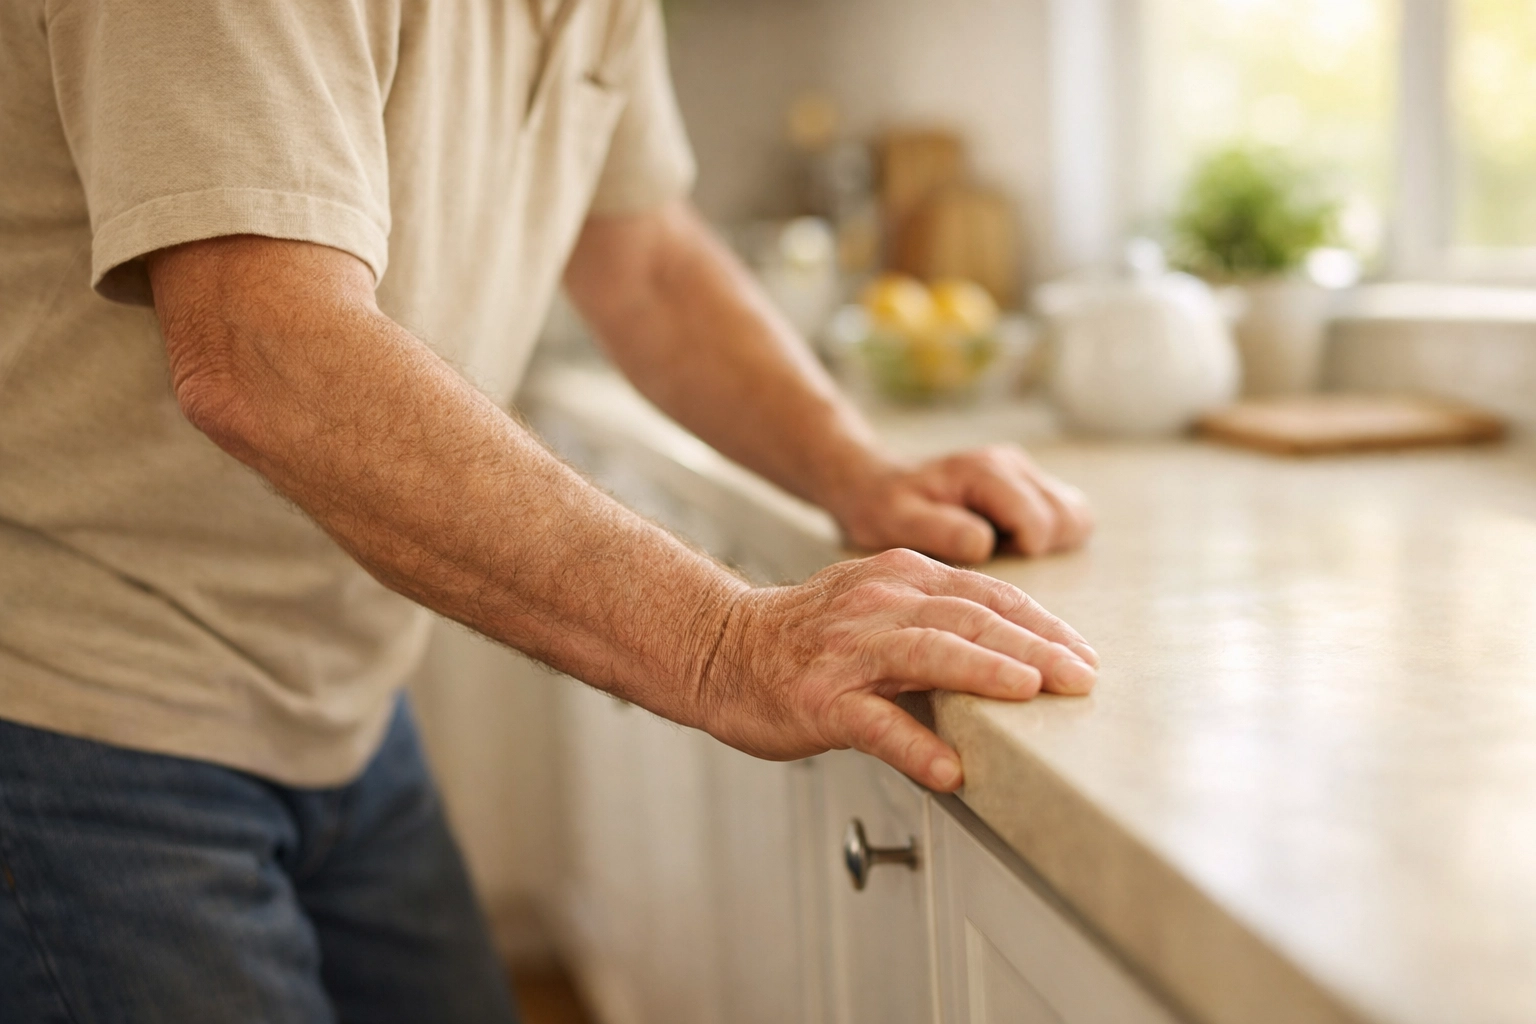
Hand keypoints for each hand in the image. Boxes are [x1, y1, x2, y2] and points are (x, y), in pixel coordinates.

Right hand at [697, 547, 1098, 791]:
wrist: (720, 647)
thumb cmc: (805, 636)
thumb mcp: (877, 604)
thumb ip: (936, 616)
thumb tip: (1016, 648)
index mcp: (899, 577)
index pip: (986, 595)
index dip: (1041, 623)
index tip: (1083, 652)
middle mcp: (878, 603)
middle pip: (969, 617)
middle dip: (1034, 645)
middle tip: (1082, 676)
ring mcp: (847, 650)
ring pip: (928, 652)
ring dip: (986, 671)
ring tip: (1032, 693)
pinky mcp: (820, 699)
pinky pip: (875, 724)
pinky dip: (914, 745)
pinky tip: (948, 770)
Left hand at [830, 445, 1093, 564]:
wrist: (875, 484)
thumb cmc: (883, 507)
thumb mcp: (896, 522)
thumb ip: (940, 531)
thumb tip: (984, 544)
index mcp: (985, 472)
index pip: (1039, 523)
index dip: (1021, 553)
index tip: (989, 558)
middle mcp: (1012, 465)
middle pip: (1068, 517)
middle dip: (1041, 549)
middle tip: (996, 555)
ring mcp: (1024, 472)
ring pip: (1075, 515)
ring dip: (1050, 544)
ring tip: (1002, 549)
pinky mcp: (1029, 485)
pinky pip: (1067, 516)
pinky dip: (1050, 538)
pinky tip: (1009, 543)